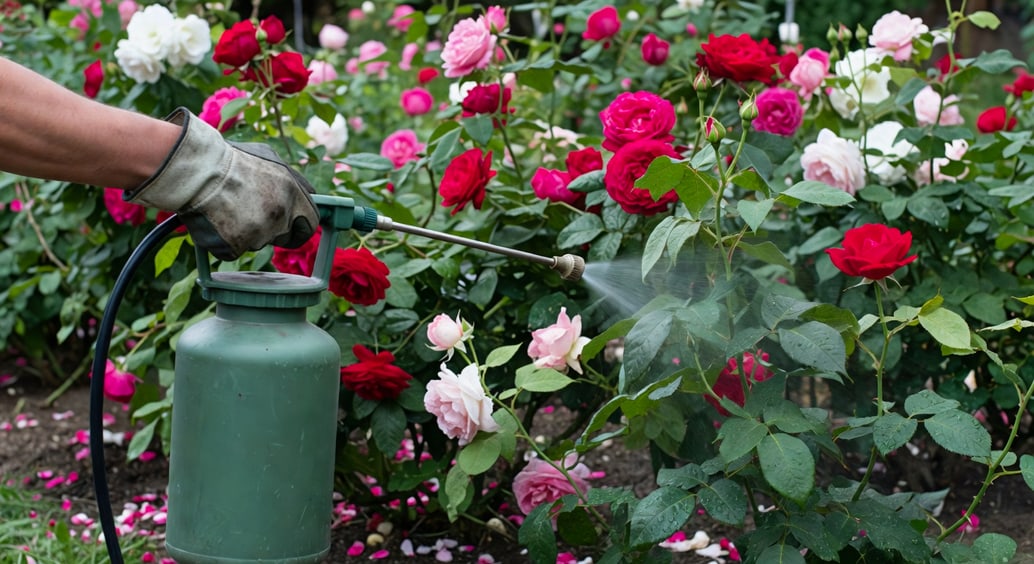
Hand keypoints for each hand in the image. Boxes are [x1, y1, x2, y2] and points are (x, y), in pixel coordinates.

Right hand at [125, 108, 318, 260]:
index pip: (310, 223)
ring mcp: (259, 232)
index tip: (291, 230)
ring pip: (257, 242)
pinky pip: (234, 250)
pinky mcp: (236, 245)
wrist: (196, 169)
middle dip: (273, 232)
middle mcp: (281, 215)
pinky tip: (216, 221)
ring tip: (227, 209)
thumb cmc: (230, 160)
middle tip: (251, 218)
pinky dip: (225, 241)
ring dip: (246, 233)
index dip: (300, 228)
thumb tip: (312, 193)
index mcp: (292, 194)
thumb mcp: (270, 159)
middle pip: (284, 237)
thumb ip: (294, 180)